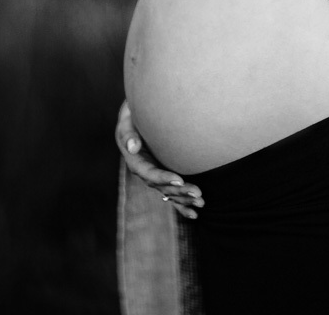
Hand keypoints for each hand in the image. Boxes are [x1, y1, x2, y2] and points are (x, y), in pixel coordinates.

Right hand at [115, 100, 203, 217]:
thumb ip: (128, 133)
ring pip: (169, 192)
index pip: (149, 173)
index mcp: (135, 160)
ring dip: (184, 199)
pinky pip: (172, 194)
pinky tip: (195, 214)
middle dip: (180, 191)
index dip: (163, 177)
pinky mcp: (163, 176)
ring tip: (201, 202)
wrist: (139, 115)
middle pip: (162, 186)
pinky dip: (182, 205)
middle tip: (198, 193)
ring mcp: (155, 175)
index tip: (179, 179)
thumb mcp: (127, 119)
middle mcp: (145, 171)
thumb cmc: (133, 115)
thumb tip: (133, 147)